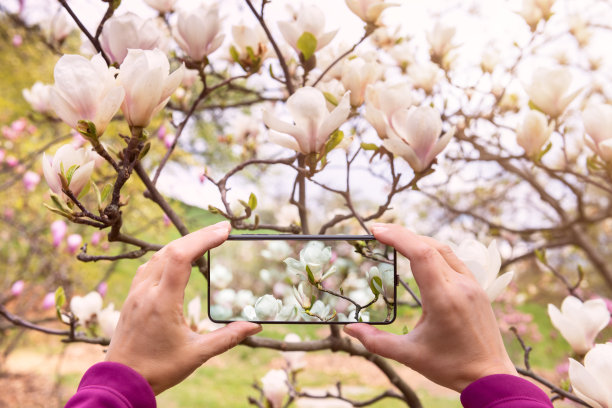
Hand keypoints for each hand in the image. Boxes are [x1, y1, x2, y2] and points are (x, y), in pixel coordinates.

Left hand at [105, 221, 260, 393]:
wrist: (121, 381)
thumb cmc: (158, 369)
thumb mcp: (197, 354)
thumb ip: (227, 338)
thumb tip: (255, 327)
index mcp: (162, 302)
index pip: (182, 257)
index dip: (204, 239)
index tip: (225, 231)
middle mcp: (146, 291)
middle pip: (172, 249)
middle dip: (199, 235)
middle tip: (223, 229)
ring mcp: (136, 292)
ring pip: (158, 254)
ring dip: (182, 242)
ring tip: (205, 238)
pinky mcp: (132, 297)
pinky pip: (149, 265)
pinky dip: (167, 254)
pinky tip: (177, 257)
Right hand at [344, 223, 516, 391]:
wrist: (491, 376)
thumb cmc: (451, 367)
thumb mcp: (409, 355)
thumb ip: (376, 342)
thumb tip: (350, 330)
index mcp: (443, 298)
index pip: (420, 254)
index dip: (397, 237)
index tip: (375, 231)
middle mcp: (460, 285)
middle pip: (429, 246)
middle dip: (402, 234)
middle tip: (377, 231)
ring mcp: (472, 284)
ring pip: (443, 249)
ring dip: (418, 240)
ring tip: (395, 238)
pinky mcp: (477, 288)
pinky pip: (453, 259)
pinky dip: (433, 250)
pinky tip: (420, 254)